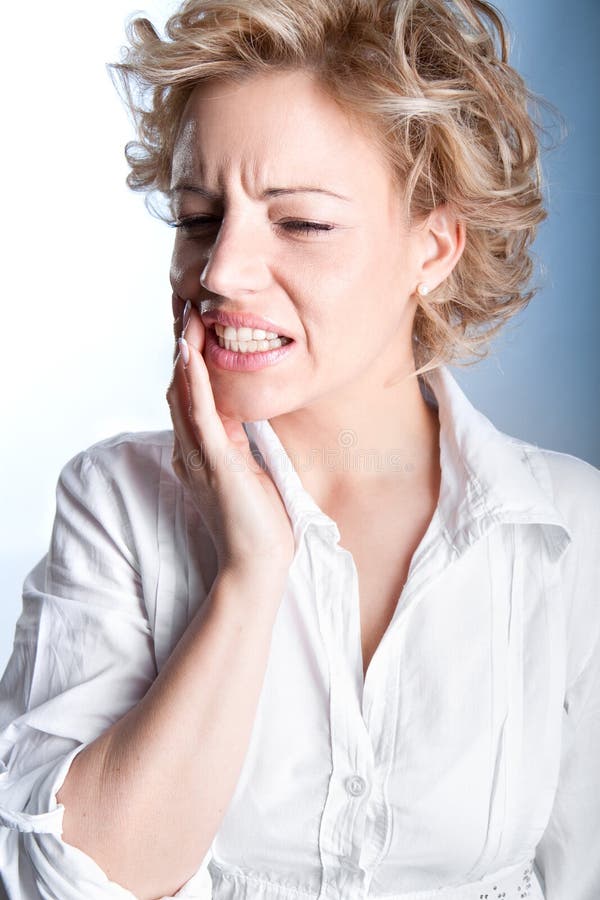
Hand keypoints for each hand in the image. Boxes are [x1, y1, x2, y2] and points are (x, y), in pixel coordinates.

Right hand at [167, 294, 295, 576]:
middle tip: (185, 304)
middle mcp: (190, 450)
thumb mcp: (250, 471)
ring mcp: (198, 456)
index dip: (189, 358)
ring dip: (184, 352)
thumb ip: (242, 444)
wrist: (259, 564)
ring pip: (183, 393)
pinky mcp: (214, 463)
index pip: (190, 395)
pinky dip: (193, 381)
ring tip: (186, 314)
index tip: (196, 323)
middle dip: (181, 345)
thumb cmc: (259, 523)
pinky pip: (199, 414)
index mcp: (200, 451)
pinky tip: (190, 352)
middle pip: (179, 387)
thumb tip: (246, 416)